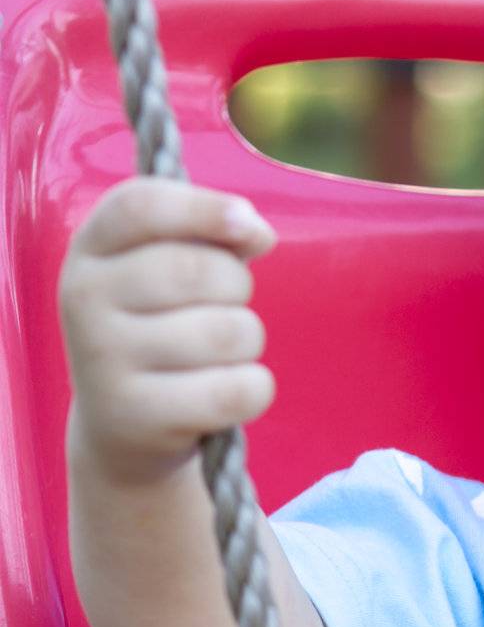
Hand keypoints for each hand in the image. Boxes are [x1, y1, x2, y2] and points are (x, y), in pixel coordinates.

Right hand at [58, 177, 278, 484]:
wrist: (124, 420)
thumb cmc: (163, 324)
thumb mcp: (172, 269)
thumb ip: (213, 237)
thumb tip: (256, 232)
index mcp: (91, 248)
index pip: (139, 205)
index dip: (203, 207)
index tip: (248, 225)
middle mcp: (84, 298)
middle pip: (198, 270)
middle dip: (237, 286)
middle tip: (223, 305)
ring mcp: (103, 359)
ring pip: (229, 332)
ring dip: (247, 342)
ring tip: (216, 355)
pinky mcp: (137, 415)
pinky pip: (237, 390)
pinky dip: (254, 389)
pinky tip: (225, 391)